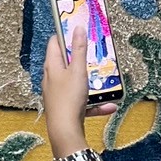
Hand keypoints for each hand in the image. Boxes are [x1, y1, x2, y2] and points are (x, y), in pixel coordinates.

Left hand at [42, 25, 117, 157]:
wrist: (65, 131)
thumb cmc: (69, 99)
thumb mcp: (78, 70)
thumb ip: (79, 49)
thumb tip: (78, 28)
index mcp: (51, 66)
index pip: (54, 43)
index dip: (65, 34)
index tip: (78, 30)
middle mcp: (52, 78)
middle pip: (66, 62)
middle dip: (82, 60)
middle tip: (95, 55)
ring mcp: (58, 93)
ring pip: (77, 83)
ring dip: (92, 83)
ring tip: (105, 83)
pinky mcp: (66, 107)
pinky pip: (82, 101)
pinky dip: (94, 103)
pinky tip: (109, 106)